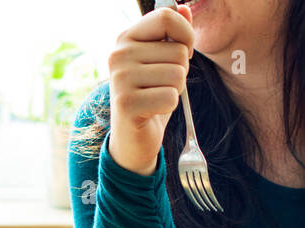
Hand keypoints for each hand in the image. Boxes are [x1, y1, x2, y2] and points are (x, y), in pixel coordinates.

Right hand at [106, 3, 194, 175]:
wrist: (132, 137)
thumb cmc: (150, 95)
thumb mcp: (162, 61)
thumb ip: (172, 33)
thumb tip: (183, 7)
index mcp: (126, 38)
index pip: (166, 17)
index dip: (186, 35)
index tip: (183, 51)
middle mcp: (118, 55)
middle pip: (178, 51)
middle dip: (180, 71)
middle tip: (161, 84)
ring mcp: (120, 79)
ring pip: (177, 75)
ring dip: (175, 90)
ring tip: (156, 97)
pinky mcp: (126, 103)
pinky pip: (170, 97)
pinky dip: (169, 106)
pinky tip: (152, 111)